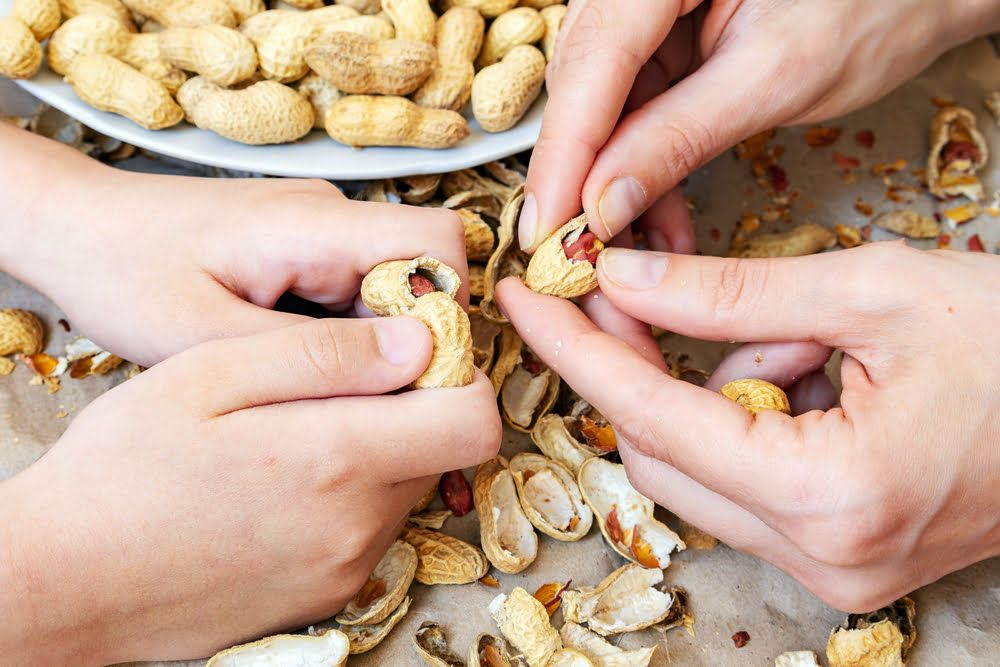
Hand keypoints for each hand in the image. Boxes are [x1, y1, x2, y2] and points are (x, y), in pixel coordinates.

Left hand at [0, 122, 467, 365]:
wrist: (72, 229)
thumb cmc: (123, 274)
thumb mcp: (202, 337)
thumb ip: (307, 356)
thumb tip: (410, 371)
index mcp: (313, 224)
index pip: (439, 242)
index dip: (452, 310)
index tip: (419, 377)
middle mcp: (332, 216)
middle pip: (425, 273)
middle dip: (413, 344)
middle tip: (366, 407)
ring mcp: (320, 231)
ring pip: (393, 291)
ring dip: (376, 347)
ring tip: (324, 394)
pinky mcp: (306, 250)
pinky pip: (356, 295)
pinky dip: (349, 340)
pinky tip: (304, 374)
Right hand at [0, 317, 500, 664]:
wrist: (66, 581)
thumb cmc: (122, 469)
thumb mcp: (211, 374)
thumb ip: (325, 354)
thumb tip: (416, 341)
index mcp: (339, 458)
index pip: (473, 419)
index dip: (457, 375)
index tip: (410, 350)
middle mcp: (359, 523)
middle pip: (443, 450)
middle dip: (413, 408)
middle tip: (339, 385)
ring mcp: (346, 566)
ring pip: (408, 486)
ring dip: (379, 451)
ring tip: (298, 433)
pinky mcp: (329, 593)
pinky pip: (372, 529)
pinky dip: (352, 496)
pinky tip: (286, 482)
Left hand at [496, 242, 999, 610]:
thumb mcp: (872, 291)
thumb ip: (732, 292)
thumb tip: (623, 281)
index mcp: (830, 495)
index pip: (654, 415)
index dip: (578, 351)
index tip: (525, 301)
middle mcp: (824, 556)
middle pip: (667, 452)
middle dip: (634, 365)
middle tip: (618, 290)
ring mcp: (836, 571)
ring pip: (703, 471)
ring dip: (707, 391)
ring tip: (792, 333)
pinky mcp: (844, 560)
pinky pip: (749, 485)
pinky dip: (748, 420)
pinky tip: (809, 373)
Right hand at [519, 0, 999, 252]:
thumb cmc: (872, 3)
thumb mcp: (775, 77)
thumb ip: (681, 136)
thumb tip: (603, 202)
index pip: (591, 64)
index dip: (562, 155)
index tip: (545, 229)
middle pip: (581, 87)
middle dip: (581, 177)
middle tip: (575, 254)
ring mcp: (647, 13)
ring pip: (602, 108)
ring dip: (616, 184)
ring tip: (638, 246)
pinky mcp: (663, 45)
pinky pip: (633, 112)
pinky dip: (644, 169)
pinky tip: (660, 216)